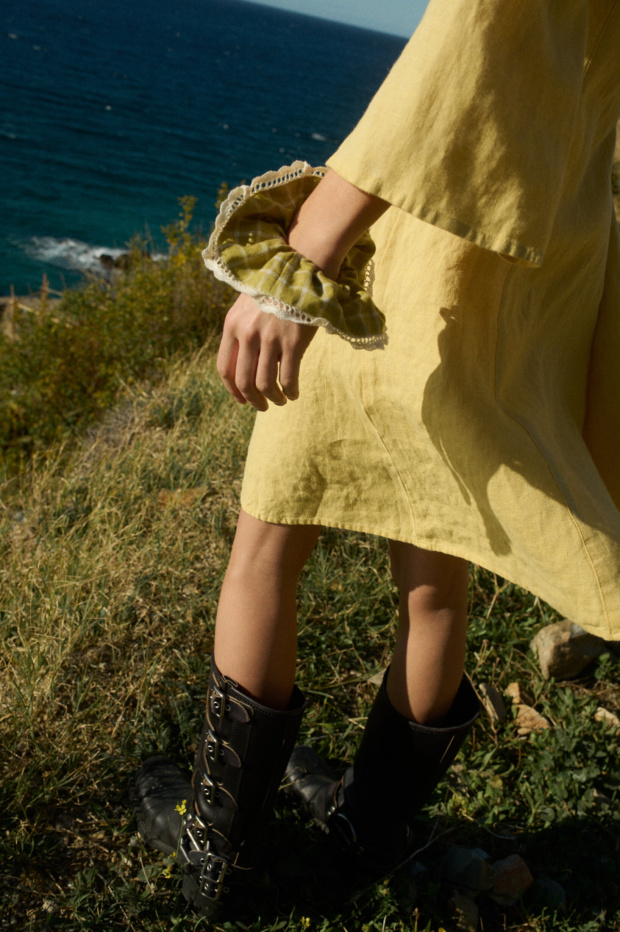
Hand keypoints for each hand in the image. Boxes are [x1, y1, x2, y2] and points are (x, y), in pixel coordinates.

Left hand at [217, 294, 316, 410]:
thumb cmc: (274, 290)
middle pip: (244, 382)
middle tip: (262, 406)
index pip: (225, 369)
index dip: (232, 390)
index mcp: (232, 325)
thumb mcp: (246, 306)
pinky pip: (288, 378)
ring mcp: (270, 338)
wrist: (302, 271)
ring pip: (265, 384)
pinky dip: (290, 391)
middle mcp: (248, 333)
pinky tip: (293, 393)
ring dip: (272, 399)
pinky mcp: (293, 342)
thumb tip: (240, 366)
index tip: (242, 399)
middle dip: (253, 400)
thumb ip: (239, 331)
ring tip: (280, 401)